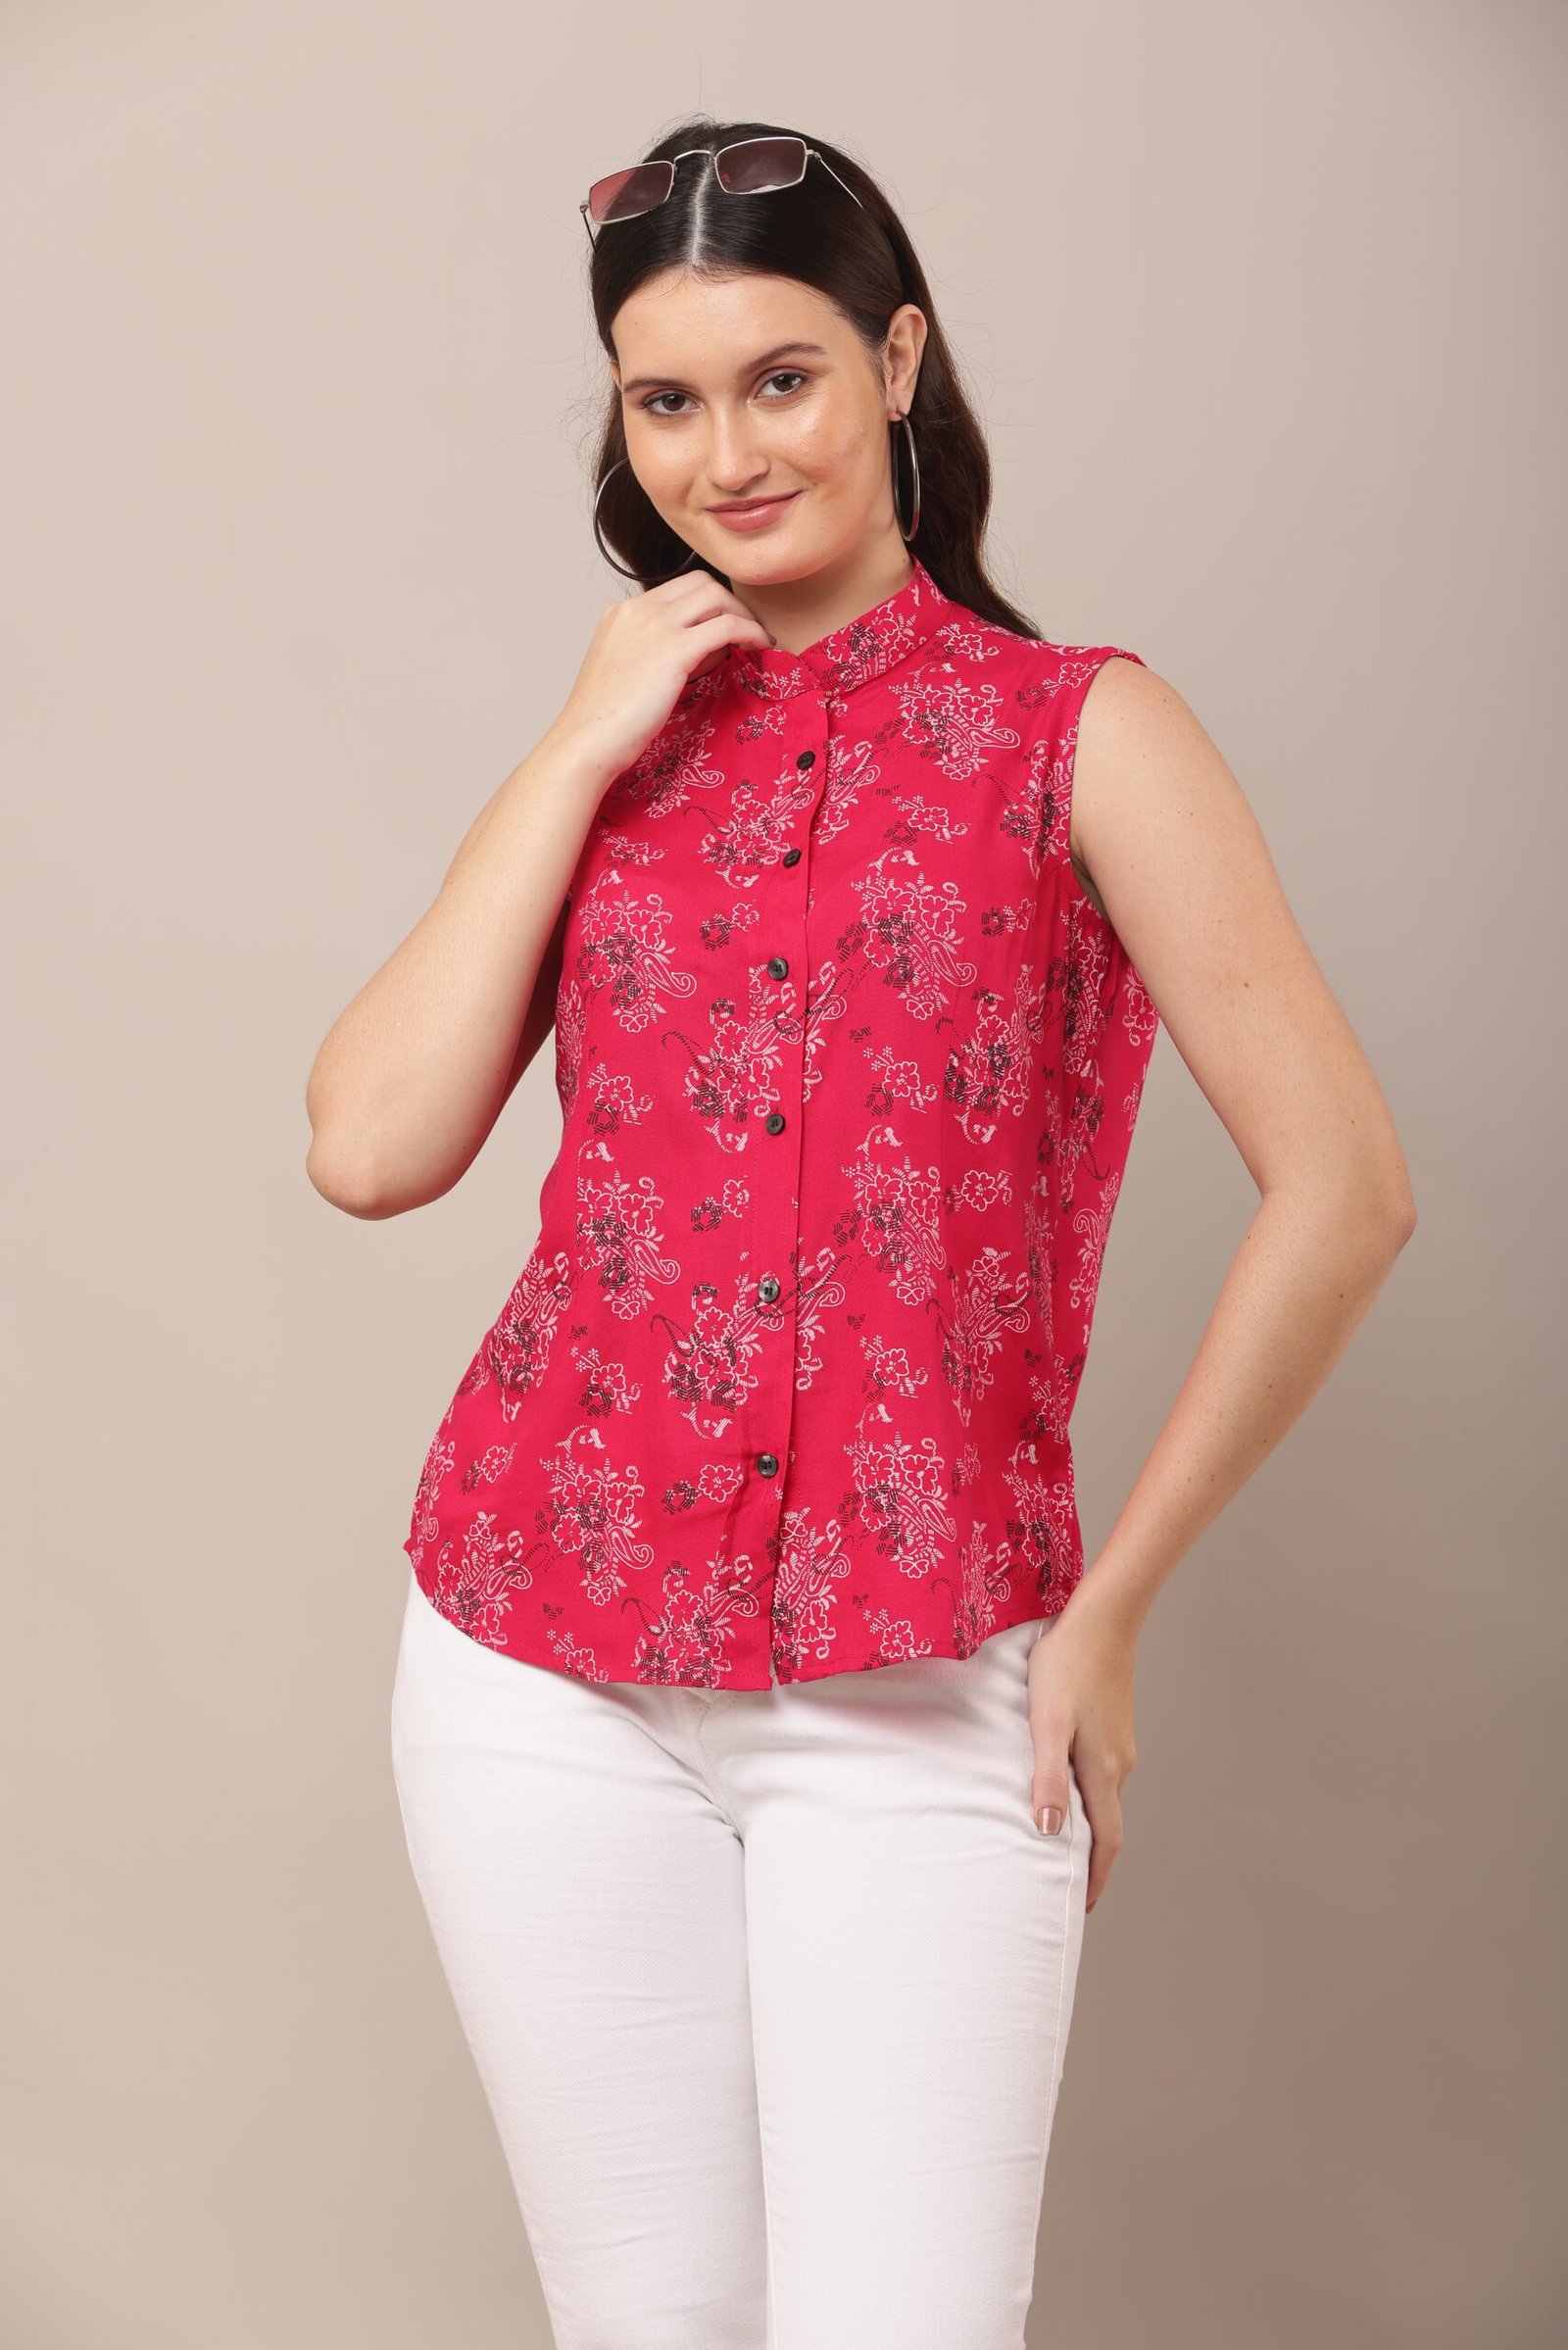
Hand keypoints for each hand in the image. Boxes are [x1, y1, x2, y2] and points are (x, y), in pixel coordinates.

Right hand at [551, 570, 775, 780]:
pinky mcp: (675, 649)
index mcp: (621, 612)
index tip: (723, 627)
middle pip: (700, 582)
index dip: (707, 604)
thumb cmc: (604, 721)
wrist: (586, 740)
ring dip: (743, 614)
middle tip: (746, 630)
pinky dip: (750, 632)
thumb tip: (701, 651)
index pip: (677, 588)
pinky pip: (727, 625)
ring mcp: (656, 625)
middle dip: (729, 602)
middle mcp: (638, 610)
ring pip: (716, 596)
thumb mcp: (625, 671)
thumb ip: (654, 653)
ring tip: (757, 640)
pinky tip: (761, 646)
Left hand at [1025, 1586, 1138, 1914]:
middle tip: (1068, 1886)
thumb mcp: (1047, 1724)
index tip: (1081, 1907)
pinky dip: (1089, 1794)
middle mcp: (1119, 1763)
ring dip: (1090, 1826)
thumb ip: (1047, 1777)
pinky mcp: (1113, 1723)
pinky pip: (1103, 1772)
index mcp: (1103, 1771)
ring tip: (1062, 1843)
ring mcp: (1119, 1743)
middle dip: (1092, 1860)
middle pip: (1109, 1825)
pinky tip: (1068, 1787)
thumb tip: (1048, 1833)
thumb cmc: (1066, 1668)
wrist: (1102, 1620)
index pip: (1107, 1841)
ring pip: (1106, 1796)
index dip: (1095, 1878)